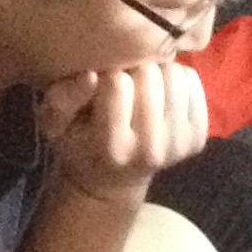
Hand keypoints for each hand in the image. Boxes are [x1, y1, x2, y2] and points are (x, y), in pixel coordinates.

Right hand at [36, 58, 209, 210]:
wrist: (114, 179)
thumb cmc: (79, 144)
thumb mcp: (53, 126)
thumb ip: (61, 100)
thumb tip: (92, 76)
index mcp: (114, 148)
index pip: (118, 83)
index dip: (108, 73)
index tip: (102, 83)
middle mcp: (151, 150)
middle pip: (150, 74)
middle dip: (134, 71)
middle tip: (124, 85)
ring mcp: (179, 146)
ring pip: (175, 74)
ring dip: (157, 73)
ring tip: (142, 89)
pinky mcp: (198, 138)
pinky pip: (192, 81)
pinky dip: (177, 80)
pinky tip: (161, 97)